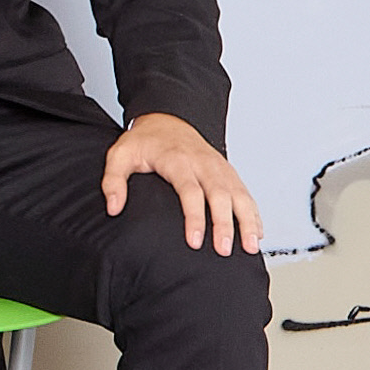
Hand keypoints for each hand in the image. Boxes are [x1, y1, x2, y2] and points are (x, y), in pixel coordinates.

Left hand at [103, 112, 265, 254]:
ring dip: (246, 221)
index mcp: (177, 160)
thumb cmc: (144, 141)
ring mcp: (220, 168)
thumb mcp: (120, 155)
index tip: (194, 240)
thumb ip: (113, 181)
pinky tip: (256, 232)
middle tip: (222, 250)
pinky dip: (253, 214)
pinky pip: (246, 194)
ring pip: (239, 195)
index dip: (193, 217)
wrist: (167, 120)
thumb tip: (113, 207)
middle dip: (224, 224)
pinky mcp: (229, 172)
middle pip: (219, 195)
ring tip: (249, 246)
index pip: (190, 191)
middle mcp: (203, 163)